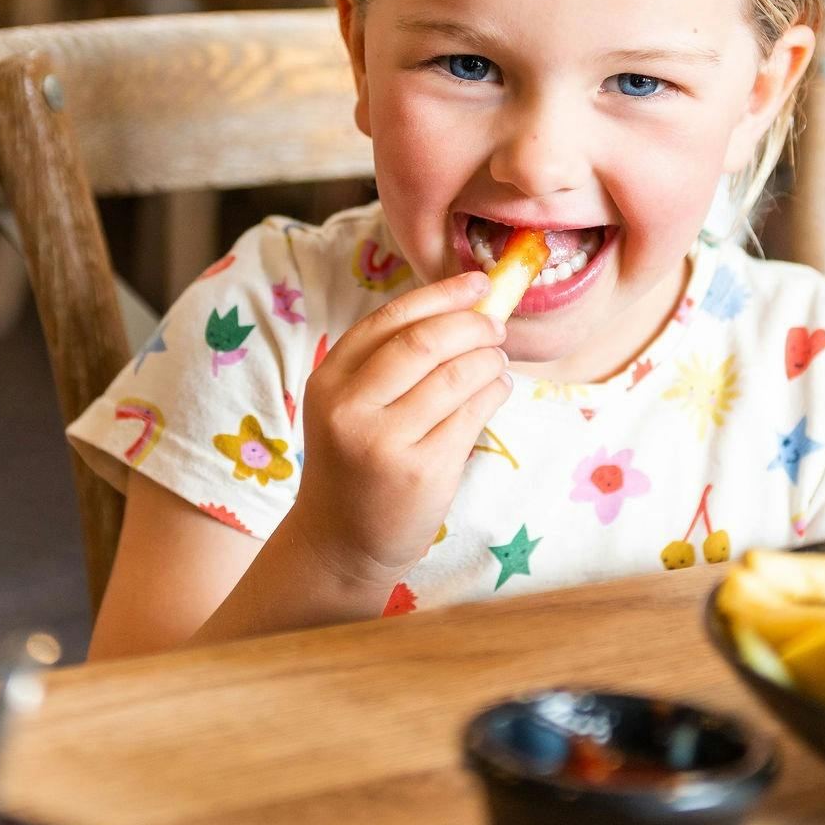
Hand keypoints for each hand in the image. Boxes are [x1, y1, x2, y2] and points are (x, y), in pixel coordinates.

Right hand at [289, 272, 512, 588]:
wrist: (341, 542)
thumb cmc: (356, 463)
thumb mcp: (349, 406)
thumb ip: (389, 361)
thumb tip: (464, 306)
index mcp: (329, 381)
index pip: (389, 319)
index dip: (440, 295)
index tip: (478, 282)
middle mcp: (350, 409)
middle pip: (425, 342)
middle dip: (472, 325)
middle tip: (496, 324)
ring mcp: (385, 443)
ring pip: (457, 377)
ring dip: (489, 360)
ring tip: (496, 361)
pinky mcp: (422, 472)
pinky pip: (472, 415)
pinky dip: (493, 392)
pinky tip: (495, 390)